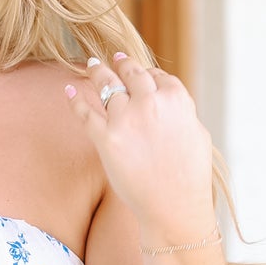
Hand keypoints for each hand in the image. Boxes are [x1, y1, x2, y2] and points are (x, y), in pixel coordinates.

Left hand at [64, 52, 215, 241]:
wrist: (174, 206)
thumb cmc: (190, 176)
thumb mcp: (197, 134)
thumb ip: (182, 112)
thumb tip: (171, 101)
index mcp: (176, 99)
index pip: (157, 76)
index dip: (147, 73)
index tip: (138, 71)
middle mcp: (149, 102)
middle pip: (130, 73)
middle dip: (120, 63)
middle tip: (111, 58)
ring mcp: (125, 118)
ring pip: (106, 85)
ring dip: (97, 71)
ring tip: (91, 65)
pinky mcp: (105, 138)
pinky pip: (85, 112)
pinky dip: (75, 99)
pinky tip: (68, 90)